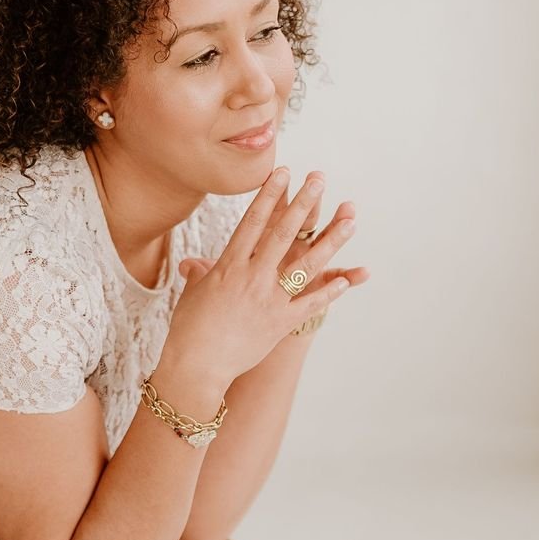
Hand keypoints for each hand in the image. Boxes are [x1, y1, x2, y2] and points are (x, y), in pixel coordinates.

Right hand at [170, 169, 366, 376]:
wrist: (196, 366)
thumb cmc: (188, 330)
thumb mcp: (192, 295)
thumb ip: (199, 275)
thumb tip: (191, 264)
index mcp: (229, 266)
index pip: (253, 222)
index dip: (269, 195)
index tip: (282, 173)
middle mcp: (252, 277)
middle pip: (283, 233)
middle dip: (303, 204)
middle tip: (319, 179)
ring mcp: (269, 299)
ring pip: (306, 265)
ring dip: (331, 241)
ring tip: (350, 220)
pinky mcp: (280, 323)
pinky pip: (310, 304)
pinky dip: (329, 291)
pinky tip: (346, 279)